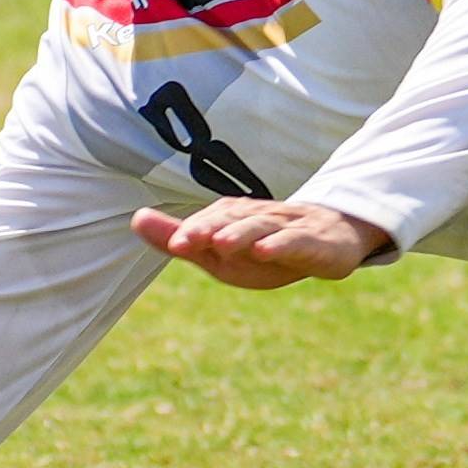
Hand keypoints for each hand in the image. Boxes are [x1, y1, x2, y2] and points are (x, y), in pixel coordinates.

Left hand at [130, 198, 387, 287]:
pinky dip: (281, 244)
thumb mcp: (221, 251)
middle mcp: (260, 216)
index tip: (172, 242)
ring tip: (220, 244)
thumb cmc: (265, 248)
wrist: (332, 238)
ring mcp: (290, 227)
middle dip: (209, 227)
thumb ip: (182, 237)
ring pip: (263, 227)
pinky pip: (297, 242)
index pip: (213, 218)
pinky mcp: (316, 242)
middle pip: (234, 219)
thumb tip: (135, 218)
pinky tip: (265, 252)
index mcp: (236, 216)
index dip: (193, 229)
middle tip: (185, 240)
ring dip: (241, 234)